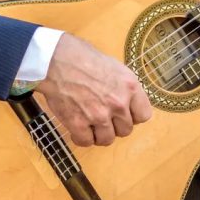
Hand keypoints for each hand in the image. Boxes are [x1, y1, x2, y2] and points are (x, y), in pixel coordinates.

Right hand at [37, 33, 152, 146]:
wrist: (55, 60)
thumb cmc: (83, 57)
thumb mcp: (114, 66)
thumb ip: (123, 87)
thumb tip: (126, 101)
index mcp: (130, 86)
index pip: (144, 116)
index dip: (133, 116)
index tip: (123, 113)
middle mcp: (118, 103)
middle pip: (125, 130)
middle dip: (115, 125)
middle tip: (103, 117)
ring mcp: (98, 115)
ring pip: (107, 140)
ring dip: (99, 134)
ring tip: (90, 124)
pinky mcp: (78, 124)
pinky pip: (86, 142)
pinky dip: (81, 138)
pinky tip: (77, 128)